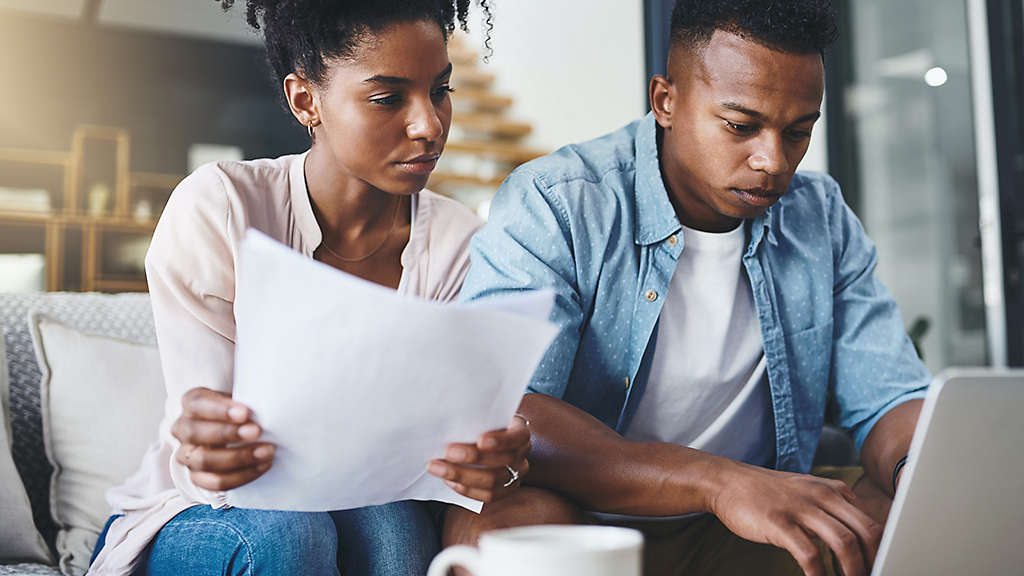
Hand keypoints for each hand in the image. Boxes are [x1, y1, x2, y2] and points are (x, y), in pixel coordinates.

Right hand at [171, 387, 274, 490]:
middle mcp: (183, 428)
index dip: (219, 409)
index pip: (197, 404)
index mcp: (192, 403)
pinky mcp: (197, 477)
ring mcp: (186, 455)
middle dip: (227, 433)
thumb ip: (247, 398)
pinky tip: (262, 465)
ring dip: (238, 457)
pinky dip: (241, 476)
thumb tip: (268, 405)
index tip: (245, 412)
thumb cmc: (241, 411)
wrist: (239, 432)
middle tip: (256, 431)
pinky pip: (215, 482)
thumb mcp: (241, 398)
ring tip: (266, 451)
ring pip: (204, 460)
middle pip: (195, 433)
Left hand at [427, 414, 530, 502]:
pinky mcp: (503, 490)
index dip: (501, 440)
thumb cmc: (482, 421)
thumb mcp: (483, 413)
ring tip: (437, 467)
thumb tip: (448, 417)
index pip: (518, 437)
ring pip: (492, 483)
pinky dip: (465, 489)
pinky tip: (448, 480)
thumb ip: (474, 415)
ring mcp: (514, 475)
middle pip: (501, 462)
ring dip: (461, 475)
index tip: (480, 439)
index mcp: (520, 432)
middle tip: (447, 451)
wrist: (486, 435)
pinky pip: (486, 496)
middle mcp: (521, 455)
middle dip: (472, 457)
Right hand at [707, 461, 882, 575]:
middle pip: (867, 532)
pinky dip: (819, 574)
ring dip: (853, 571)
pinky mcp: (779, 523)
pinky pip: (809, 554)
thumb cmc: (767, 492)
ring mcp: (800, 508)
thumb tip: (859, 539)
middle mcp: (822, 496)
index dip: (883, 550)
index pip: (872, 522)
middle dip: (875, 561)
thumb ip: (833, 509)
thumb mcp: (807, 492)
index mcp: (833, 490)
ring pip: (844, 543)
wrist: (727, 481)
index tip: (882, 566)